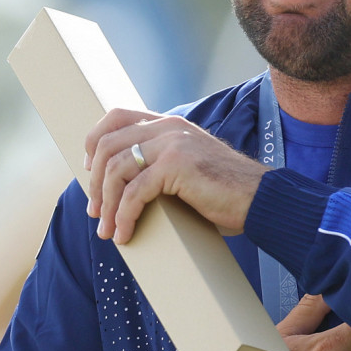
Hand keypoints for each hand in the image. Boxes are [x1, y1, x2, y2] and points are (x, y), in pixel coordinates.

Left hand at [83, 108, 267, 242]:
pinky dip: (125, 217)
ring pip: (117, 170)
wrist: (260, 198)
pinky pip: (135, 192)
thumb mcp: (188, 167)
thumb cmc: (226, 192)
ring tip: (108, 231)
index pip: (117, 116)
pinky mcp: (177, 165)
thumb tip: (126, 188)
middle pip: (108, 144)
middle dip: (95, 183)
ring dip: (108, 206)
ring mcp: (173, 143)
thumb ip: (162, 164)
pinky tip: (126, 234)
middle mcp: (169, 127)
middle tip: (96, 213)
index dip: (95, 141)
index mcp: (170, 123)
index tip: (90, 171)